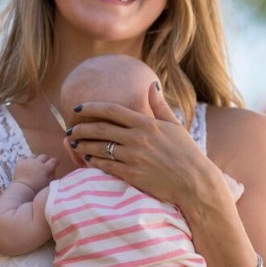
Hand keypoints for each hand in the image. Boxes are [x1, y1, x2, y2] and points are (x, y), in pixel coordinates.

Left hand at [11, 154, 57, 190]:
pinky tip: (26, 164)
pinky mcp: (20, 162)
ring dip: (36, 159)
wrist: (22, 189)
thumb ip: (52, 175)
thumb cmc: (37, 189)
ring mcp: (28, 161)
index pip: (54, 160)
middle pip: (44, 156)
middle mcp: (37, 162)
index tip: (55, 164)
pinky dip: (26, 160)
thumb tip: (53, 169)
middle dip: (46, 159)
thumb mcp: (48, 183)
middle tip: (45, 164)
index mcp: (45, 168)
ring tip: (35, 164)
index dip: (55, 162)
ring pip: (34, 155)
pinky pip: (24, 157)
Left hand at [63, 82, 216, 206]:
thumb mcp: (175, 126)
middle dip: (81, 127)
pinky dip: (93, 162)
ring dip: (83, 144)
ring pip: (99, 148)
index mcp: (146, 124)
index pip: (112, 110)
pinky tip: (87, 159)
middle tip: (70, 129)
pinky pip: (106, 166)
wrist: (195, 182)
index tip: (78, 108)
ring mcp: (133, 157)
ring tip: (73, 144)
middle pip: (100, 128)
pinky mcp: (132, 175)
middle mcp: (137, 139)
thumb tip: (151, 84)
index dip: (91, 107)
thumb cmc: (187, 153)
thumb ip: (159, 105)